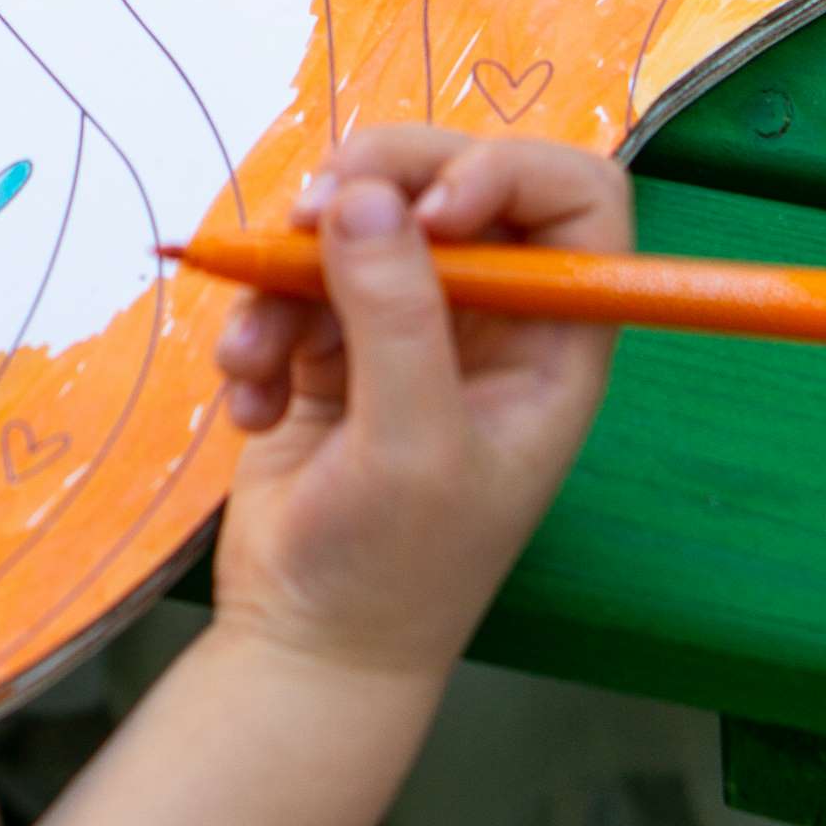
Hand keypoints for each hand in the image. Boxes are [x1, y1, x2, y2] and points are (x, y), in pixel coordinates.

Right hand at [210, 126, 631, 683]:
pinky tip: (252, 401)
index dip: (509, 170)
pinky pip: (295, 278)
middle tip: (307, 213)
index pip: (573, 196)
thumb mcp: (411, 448)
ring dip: (290, 273)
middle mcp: (493, 312)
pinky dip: (258, 324)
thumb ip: (396, 316)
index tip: (432, 210)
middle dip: (375, 184)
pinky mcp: (335, 338)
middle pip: (451, 178)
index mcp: (555, 333)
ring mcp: (411, 319)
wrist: (302, 655)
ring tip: (256, 356)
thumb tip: (365, 195)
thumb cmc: (394, 572)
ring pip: (359, 218)